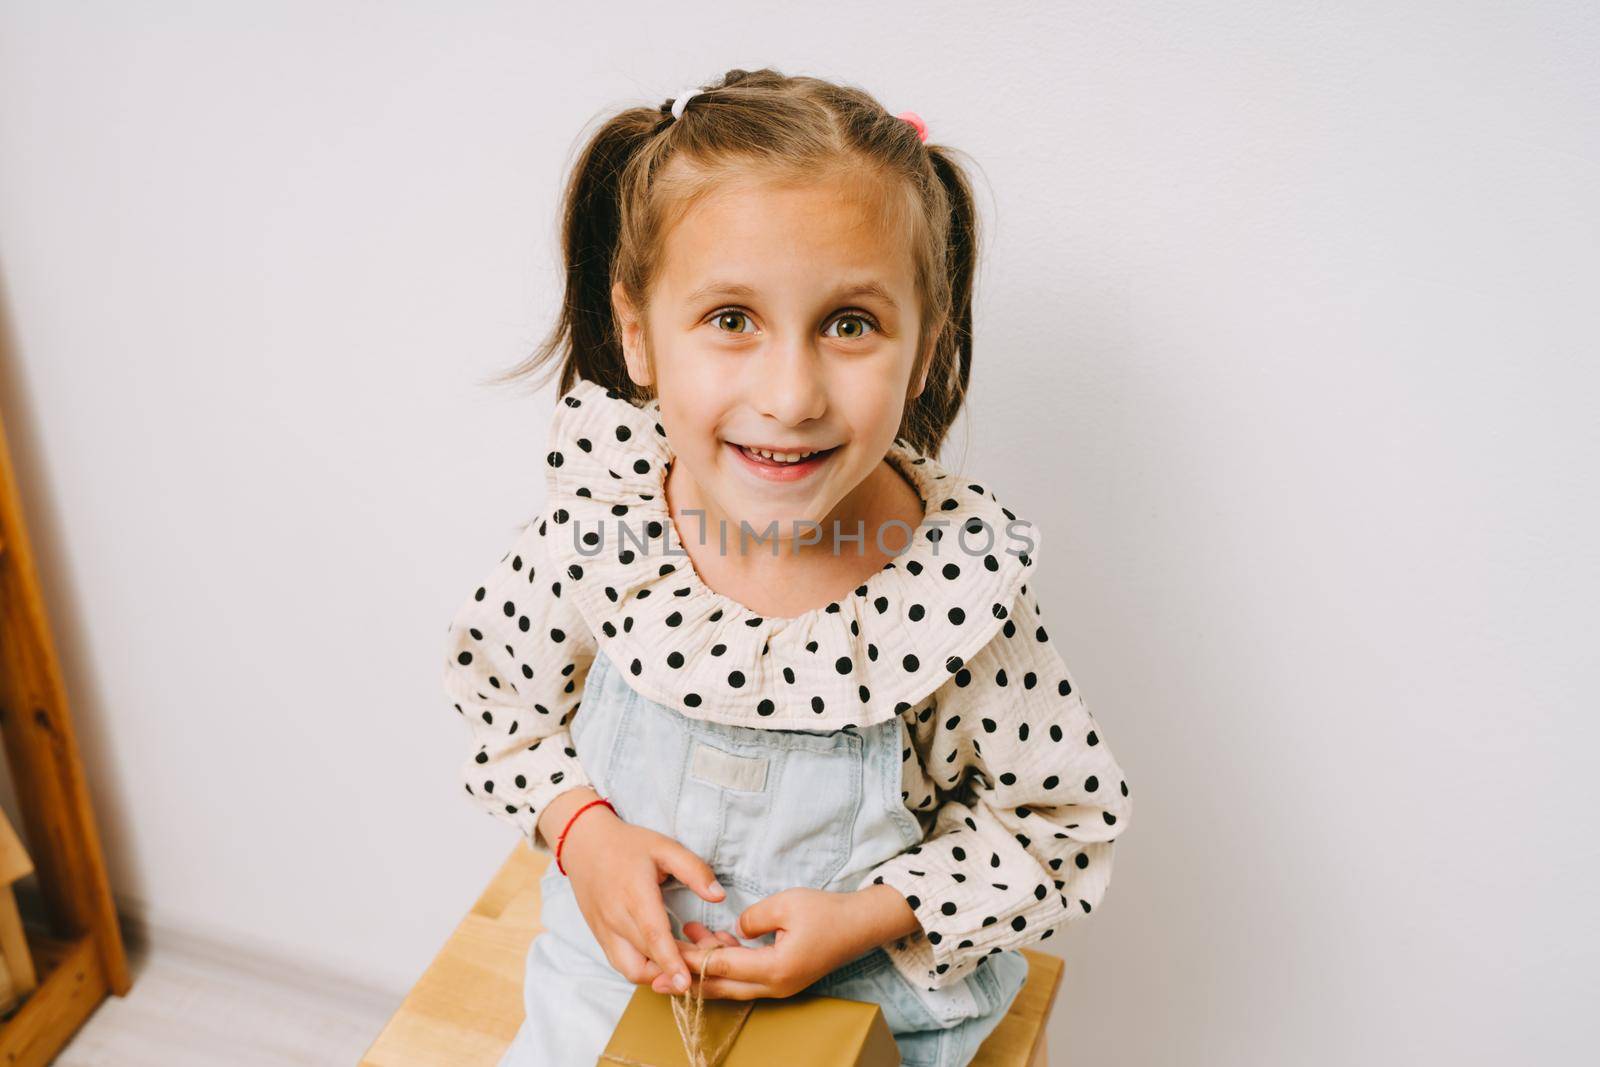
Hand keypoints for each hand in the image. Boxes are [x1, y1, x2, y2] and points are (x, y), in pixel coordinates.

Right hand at [553, 799, 726, 994]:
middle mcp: (616, 918)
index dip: (670, 962)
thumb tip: (719, 896)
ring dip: (657, 975)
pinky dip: (643, 969)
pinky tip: (662, 960)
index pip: (653, 936)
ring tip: (682, 965)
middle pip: (646, 958)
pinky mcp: (600, 938)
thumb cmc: (628, 845)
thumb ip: (694, 870)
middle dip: (675, 970)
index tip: (686, 983)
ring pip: (630, 969)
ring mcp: (605, 931)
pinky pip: (621, 964)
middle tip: (702, 964)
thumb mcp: (665, 847)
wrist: (584, 845)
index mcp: (634, 894)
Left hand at [676, 887, 882, 999]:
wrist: (861, 925)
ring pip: (731, 983)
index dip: (690, 959)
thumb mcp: (785, 904)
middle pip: (720, 987)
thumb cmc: (827, 912)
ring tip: (684, 937)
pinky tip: (713, 939)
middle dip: (687, 976)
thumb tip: (733, 931)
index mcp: (774, 969)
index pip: (721, 966)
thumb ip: (752, 918)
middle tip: (655, 970)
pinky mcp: (781, 977)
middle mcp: (774, 986)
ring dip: (706, 965)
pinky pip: (745, 976)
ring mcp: (779, 986)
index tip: (664, 950)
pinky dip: (726, 961)